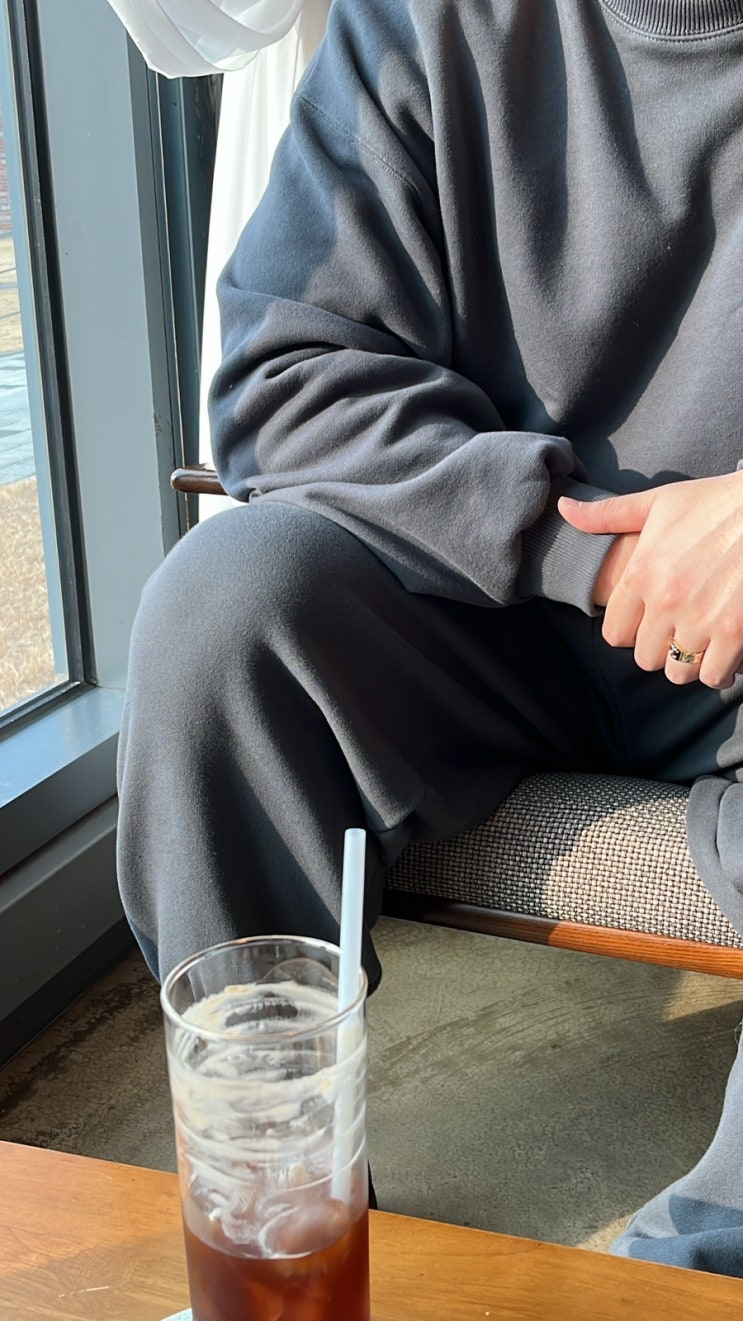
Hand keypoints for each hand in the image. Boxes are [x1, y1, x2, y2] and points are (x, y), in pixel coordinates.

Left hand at [558, 472, 742, 688]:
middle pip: (646, 658)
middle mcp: (665, 601)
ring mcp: (701, 619)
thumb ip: (608, 514)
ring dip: (689, 663)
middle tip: (678, 633)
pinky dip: (719, 670)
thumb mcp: (659, 502)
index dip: (632, 631)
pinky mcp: (735, 632)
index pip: (615, 633)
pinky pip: (713, 676)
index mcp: (641, 573)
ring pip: (678, 671)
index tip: (649, 621)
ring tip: (701, 644)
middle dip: (661, 649)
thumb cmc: (715, 501)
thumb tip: (563, 509)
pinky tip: (725, 653)